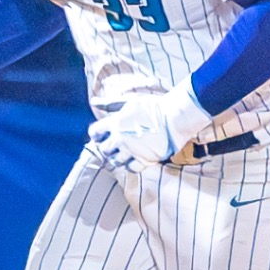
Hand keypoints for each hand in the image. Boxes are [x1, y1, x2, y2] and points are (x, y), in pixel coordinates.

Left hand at [89, 81, 212, 171]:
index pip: (95, 132)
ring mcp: (132, 150)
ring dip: (118, 158)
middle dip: (107, 147)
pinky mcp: (144, 159)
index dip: (96, 134)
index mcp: (115, 122)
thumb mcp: (130, 101)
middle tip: (114, 144)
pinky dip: (130, 165)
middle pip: (104, 149)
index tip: (101, 135)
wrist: (176, 117)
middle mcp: (120, 138)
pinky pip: (131, 168)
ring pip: (115, 161)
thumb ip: (110, 104)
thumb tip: (93, 101)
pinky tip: (135, 158)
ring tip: (125, 152)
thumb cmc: (154, 106)